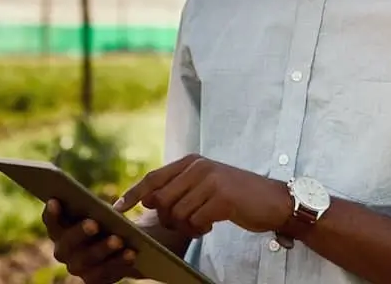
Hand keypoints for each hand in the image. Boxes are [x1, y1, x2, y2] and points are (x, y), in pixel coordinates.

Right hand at [41, 199, 142, 283]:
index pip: (51, 222)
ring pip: (86, 260)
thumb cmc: (110, 219)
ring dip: (102, 249)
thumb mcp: (103, 208)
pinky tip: (131, 253)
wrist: (128, 243)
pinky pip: (104, 274)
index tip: (55, 200)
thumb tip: (111, 204)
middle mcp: (64, 251)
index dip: (51, 213)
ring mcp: (78, 267)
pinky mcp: (94, 279)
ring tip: (118, 240)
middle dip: (79, 233)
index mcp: (60, 229)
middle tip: (94, 224)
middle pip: (66, 243)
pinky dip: (118, 263)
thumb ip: (99, 204)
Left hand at [113, 154, 292, 237]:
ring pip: (177, 214)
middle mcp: (199, 167)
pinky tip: (212, 225)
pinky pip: (195, 222)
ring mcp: (211, 181)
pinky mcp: (222, 198)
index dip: (132, 194)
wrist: (274, 201)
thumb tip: (147, 201)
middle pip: (161, 200)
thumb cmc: (236, 196)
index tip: (117, 208)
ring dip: (187, 226)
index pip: (153, 177)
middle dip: (168, 219)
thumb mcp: (205, 184)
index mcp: (192, 161)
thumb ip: (179, 188)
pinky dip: (200, 229)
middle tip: (187, 222)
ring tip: (202, 223)